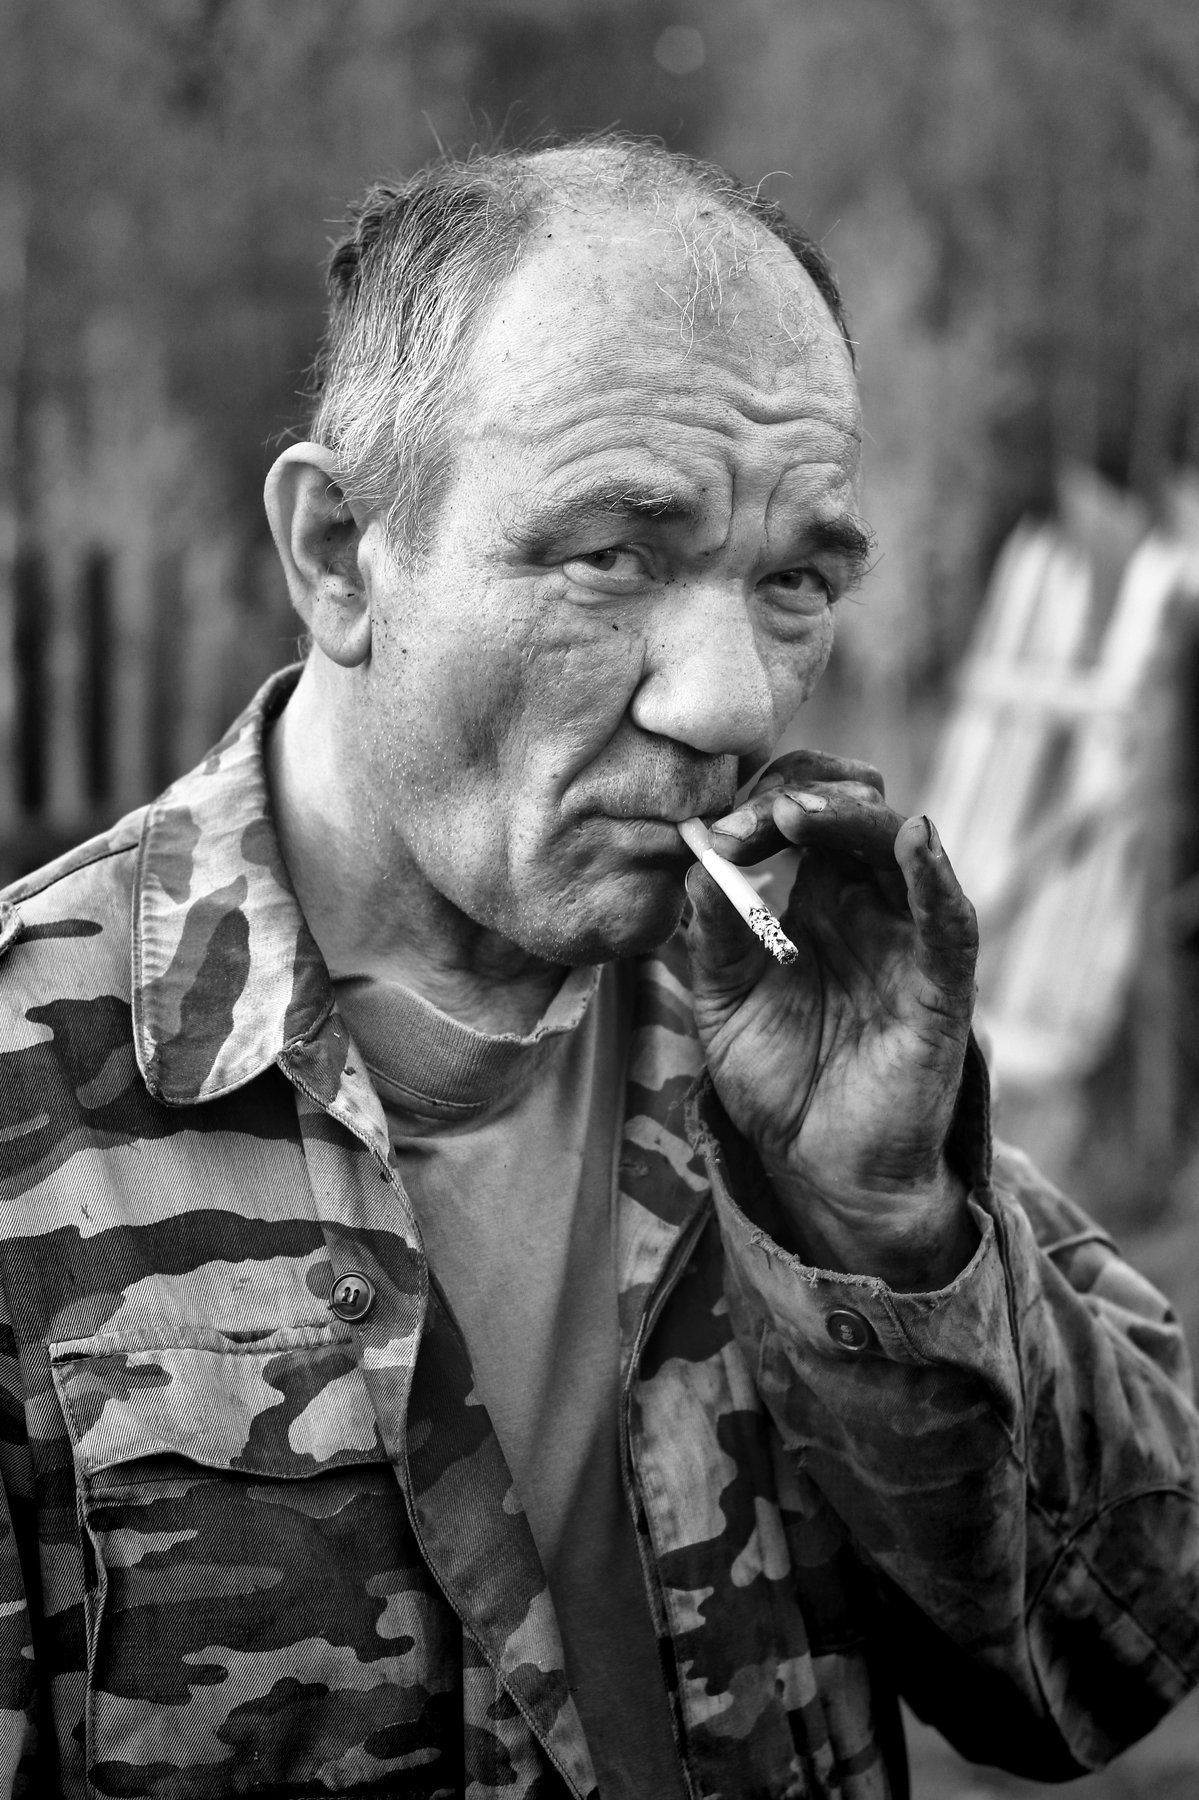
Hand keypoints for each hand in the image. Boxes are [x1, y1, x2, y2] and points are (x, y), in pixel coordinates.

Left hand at [686, 750, 979, 1290]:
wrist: (818, 1166)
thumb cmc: (776, 1079)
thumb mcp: (722, 996)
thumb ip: (712, 930)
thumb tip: (699, 855)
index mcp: (816, 901)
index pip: (801, 818)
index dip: (759, 809)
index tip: (713, 832)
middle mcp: (868, 906)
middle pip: (853, 812)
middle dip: (801, 797)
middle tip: (754, 813)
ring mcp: (907, 940)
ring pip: (899, 847)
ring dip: (850, 819)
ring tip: (796, 811)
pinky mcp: (942, 985)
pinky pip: (950, 920)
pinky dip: (936, 876)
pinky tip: (914, 839)